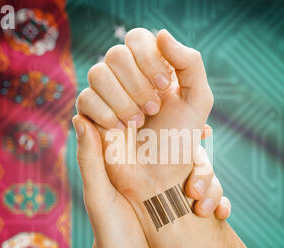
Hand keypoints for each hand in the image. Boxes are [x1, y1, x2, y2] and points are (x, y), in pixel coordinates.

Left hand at [66, 116, 229, 247]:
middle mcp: (158, 174)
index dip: (178, 125)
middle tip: (196, 183)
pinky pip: (212, 198)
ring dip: (213, 186)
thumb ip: (91, 159)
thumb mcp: (98, 195)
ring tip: (203, 207)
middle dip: (202, 164)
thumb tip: (79, 116)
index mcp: (136, 164)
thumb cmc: (108, 234)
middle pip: (190, 153)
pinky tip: (220, 214)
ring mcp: (175, 192)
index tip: (197, 127)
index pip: (160, 134)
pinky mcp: (187, 209)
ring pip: (205, 175)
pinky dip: (221, 203)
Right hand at [76, 28, 213, 206]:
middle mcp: (127, 78)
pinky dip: (105, 113)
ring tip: (138, 123)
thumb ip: (190, 62)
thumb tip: (160, 34)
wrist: (161, 177)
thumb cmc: (181, 139)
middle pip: (116, 54)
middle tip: (153, 109)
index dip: (148, 58)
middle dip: (137, 84)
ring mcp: (107, 95)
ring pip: (97, 73)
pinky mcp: (91, 114)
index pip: (137, 38)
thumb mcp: (198, 100)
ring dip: (122, 100)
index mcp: (151, 69)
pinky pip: (85, 98)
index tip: (165, 86)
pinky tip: (121, 129)